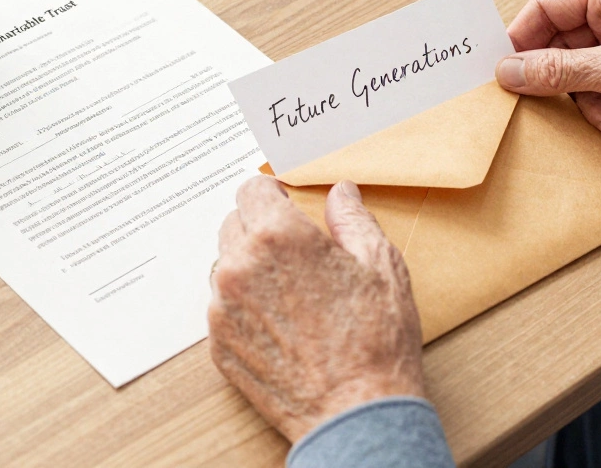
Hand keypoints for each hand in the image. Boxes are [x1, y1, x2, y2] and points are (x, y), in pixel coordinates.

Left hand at [208, 177, 424, 442]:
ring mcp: (224, 307)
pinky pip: (223, 307)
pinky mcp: (219, 343)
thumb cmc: (375, 341)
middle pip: (234, 223)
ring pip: (226, 266)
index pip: (251, 189)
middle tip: (294, 251)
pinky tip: (280, 323)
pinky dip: (245, 306)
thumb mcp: (381, 265)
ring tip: (290, 292)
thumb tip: (340, 193)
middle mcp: (241, 266)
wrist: (355, 412)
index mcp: (279, 237)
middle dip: (260, 227)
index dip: (271, 192)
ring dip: (250, 267)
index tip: (284, 202)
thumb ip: (353, 218)